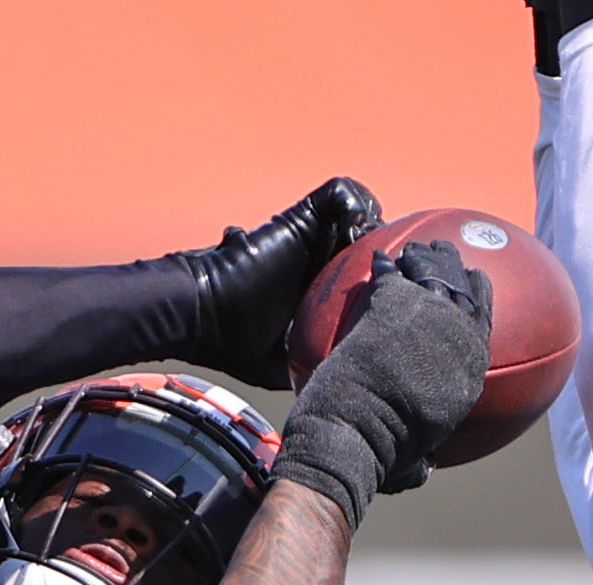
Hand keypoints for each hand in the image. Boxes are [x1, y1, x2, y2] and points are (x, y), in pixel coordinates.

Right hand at [180, 177, 379, 387]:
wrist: (205, 314)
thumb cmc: (232, 342)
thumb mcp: (283, 363)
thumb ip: (310, 364)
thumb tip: (336, 383)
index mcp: (318, 289)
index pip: (363, 271)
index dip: (382, 276)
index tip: (387, 294)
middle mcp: (317, 257)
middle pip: (369, 237)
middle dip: (382, 248)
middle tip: (379, 271)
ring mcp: (310, 234)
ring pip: (360, 210)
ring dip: (370, 224)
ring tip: (363, 251)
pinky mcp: (300, 217)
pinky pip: (339, 193)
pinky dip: (352, 204)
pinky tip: (350, 231)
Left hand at [269, 241, 493, 526]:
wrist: (356, 433)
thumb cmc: (380, 458)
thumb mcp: (413, 465)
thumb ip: (424, 460)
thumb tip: (428, 468)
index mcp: (468, 374)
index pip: (483, 324)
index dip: (478, 299)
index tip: (472, 285)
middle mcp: (457, 338)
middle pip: (465, 288)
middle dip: (454, 267)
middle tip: (443, 256)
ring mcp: (428, 316)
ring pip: (434, 271)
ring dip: (424, 258)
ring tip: (413, 252)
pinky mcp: (394, 303)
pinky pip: (392, 273)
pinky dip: (385, 266)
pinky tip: (378, 260)